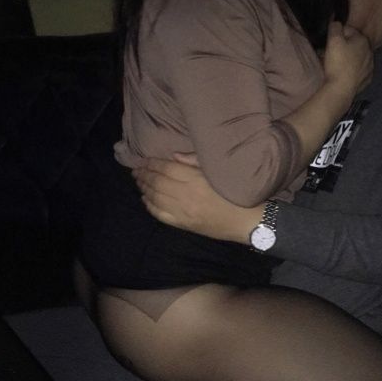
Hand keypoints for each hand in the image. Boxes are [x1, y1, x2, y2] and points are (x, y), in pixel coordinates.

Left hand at [132, 158, 261, 242]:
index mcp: (195, 180)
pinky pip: (159, 214)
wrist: (245, 221)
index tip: (143, 160)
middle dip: (144, 175)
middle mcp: (185, 195)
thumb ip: (194, 162)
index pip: (166, 168)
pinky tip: (145, 199)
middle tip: (135, 170)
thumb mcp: (217, 172)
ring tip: (138, 181)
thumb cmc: (235, 194)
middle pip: (157, 182)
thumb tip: (172, 156)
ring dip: (144, 188)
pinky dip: (150, 205)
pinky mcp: (182, 224)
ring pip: (155, 198)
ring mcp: (182, 212)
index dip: (152, 163)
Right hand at [322, 21, 372, 97]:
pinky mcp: (367, 79)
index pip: (348, 30)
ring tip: (337, 65)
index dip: (337, 35)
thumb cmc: (337, 63)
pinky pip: (358, 71)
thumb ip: (335, 27)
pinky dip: (352, 71)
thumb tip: (337, 23)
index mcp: (363, 40)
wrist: (341, 89)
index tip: (329, 43)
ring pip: (357, 58)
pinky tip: (344, 74)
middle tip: (331, 54)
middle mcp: (370, 51)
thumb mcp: (333, 40)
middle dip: (343, 47)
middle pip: (354, 44)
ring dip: (348, 58)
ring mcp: (370, 66)